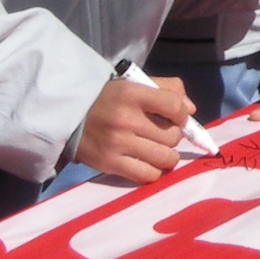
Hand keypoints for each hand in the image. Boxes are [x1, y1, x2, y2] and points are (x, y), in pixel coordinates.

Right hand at [77, 75, 193, 183]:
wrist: (69, 115)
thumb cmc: (109, 98)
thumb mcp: (135, 83)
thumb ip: (167, 89)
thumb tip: (191, 110)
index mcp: (133, 94)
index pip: (173, 105)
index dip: (182, 114)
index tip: (177, 117)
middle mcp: (126, 119)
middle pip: (172, 135)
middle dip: (174, 135)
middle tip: (164, 133)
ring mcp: (117, 144)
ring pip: (164, 157)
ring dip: (168, 155)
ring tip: (160, 150)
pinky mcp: (109, 164)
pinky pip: (146, 175)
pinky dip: (154, 171)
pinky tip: (149, 163)